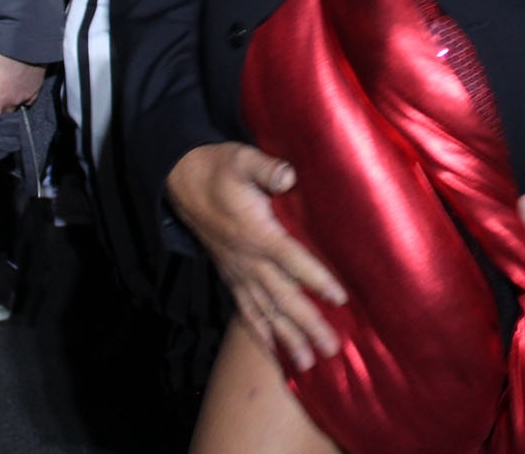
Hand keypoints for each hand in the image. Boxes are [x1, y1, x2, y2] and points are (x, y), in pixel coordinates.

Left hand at [0, 45, 44, 116]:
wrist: (27, 41)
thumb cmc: (1, 51)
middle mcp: (13, 100)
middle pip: (3, 113)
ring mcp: (26, 96)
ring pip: (16, 106)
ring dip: (9, 102)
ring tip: (4, 94)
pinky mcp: (36, 89)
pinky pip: (28, 100)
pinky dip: (23, 98)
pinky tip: (18, 89)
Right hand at [167, 141, 346, 371]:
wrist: (184, 182)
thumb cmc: (221, 169)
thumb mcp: (243, 159)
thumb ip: (267, 170)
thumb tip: (288, 176)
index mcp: (257, 232)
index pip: (292, 259)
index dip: (316, 278)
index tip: (339, 298)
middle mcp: (248, 260)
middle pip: (282, 296)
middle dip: (307, 323)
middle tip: (331, 348)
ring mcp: (239, 272)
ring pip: (266, 311)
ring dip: (287, 338)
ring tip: (308, 363)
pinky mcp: (232, 277)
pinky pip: (246, 311)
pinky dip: (261, 334)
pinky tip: (276, 354)